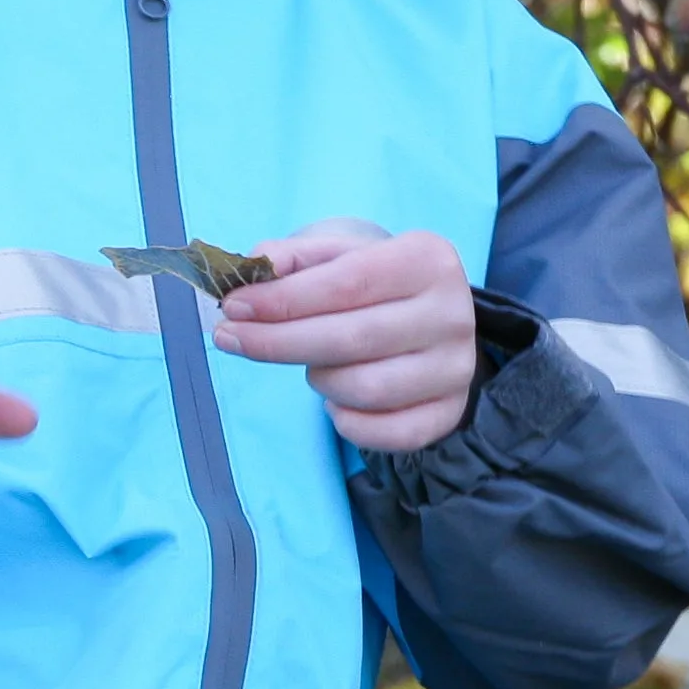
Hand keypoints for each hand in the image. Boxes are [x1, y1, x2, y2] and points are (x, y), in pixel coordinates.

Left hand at [214, 221, 478, 452]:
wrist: (429, 316)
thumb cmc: (373, 282)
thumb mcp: (338, 255)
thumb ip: (292, 257)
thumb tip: (250, 266)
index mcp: (427, 260)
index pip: (346, 283)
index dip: (283, 300)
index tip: (233, 308)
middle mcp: (452, 313)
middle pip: (351, 339)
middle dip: (278, 342)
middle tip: (231, 338)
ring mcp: (457, 368)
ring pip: (365, 389)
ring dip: (320, 380)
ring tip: (312, 364)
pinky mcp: (451, 411)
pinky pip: (388, 433)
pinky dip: (348, 422)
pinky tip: (336, 401)